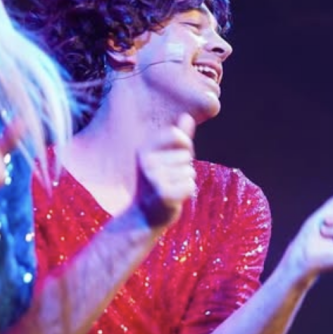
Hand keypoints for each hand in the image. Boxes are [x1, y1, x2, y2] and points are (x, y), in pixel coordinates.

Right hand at [134, 113, 196, 228]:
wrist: (143, 217)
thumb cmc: (157, 184)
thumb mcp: (164, 157)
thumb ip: (178, 138)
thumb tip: (188, 116)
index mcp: (144, 149)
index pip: (176, 134)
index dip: (185, 145)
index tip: (177, 157)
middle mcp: (146, 162)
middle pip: (185, 155)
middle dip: (184, 168)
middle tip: (168, 180)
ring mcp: (154, 178)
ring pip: (189, 171)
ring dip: (185, 181)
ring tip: (170, 188)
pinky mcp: (164, 194)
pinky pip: (190, 185)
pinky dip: (187, 193)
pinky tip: (173, 198)